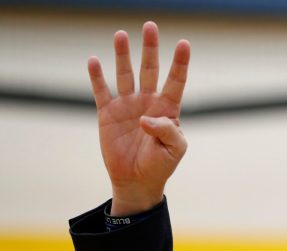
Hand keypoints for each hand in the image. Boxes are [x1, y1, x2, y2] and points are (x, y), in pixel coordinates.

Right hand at [87, 21, 190, 214]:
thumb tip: (146, 118)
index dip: (180, 63)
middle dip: (151, 48)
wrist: (136, 181)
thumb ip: (167, 131)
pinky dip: (97, 76)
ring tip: (121, 35)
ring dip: (123, 55)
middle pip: (150, 69)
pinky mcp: (108, 114)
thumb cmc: (161, 165)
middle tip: (150, 27)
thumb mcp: (174, 150)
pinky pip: (101, 91)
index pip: (176, 81)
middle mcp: (148, 102)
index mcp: (168, 109)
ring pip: (126, 74)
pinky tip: (95, 60)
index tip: (184, 44)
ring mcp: (128, 106)